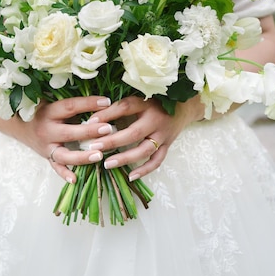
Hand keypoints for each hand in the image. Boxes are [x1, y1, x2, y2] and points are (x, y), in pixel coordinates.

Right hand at [8, 96, 115, 182]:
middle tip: (108, 129)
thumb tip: (101, 101)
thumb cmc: (41, 110)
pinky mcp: (47, 157)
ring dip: (82, 156)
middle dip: (90, 131)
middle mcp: (47, 130)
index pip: (71, 106)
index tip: (107, 102)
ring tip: (99, 156)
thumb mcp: (53, 102)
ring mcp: (46, 146)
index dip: (88, 103)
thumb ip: (73, 104)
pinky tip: (75, 179)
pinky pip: (56, 168)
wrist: (19, 124)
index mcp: (50, 112)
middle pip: (69, 132)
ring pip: (64, 154)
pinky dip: (65, 174)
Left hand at [84, 95, 204, 180]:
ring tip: (107, 164)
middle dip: (113, 141)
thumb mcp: (140, 99)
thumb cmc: (155, 103)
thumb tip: (94, 117)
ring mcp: (163, 135)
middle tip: (94, 147)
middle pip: (134, 133)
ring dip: (125, 158)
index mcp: (146, 104)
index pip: (125, 107)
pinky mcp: (167, 146)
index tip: (89, 121)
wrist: (185, 107)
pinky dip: (144, 170)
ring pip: (144, 150)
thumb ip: (121, 107)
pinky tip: (130, 176)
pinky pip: (157, 161)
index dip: (107, 114)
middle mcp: (156, 120)